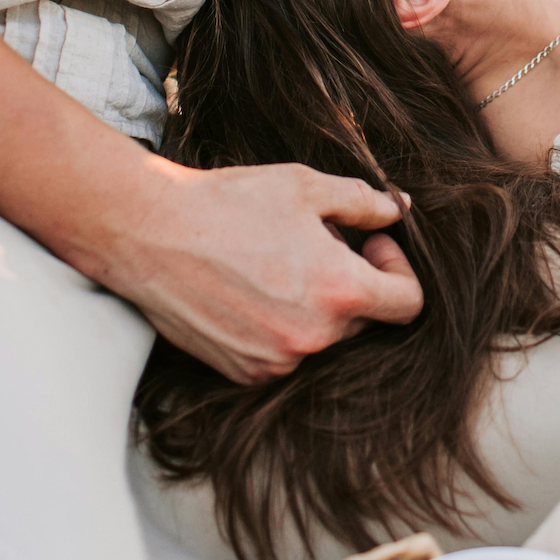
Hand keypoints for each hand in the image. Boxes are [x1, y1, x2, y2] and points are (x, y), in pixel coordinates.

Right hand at [114, 160, 422, 383]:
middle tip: (313, 240)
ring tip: (276, 261)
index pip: (408, 303)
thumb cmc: (228, 203)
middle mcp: (314, 338)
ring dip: (315, 303)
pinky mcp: (244, 372)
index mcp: (339, 291)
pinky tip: (251, 287)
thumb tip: (399, 210)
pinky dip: (281, 324)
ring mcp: (277, 361)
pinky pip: (285, 352)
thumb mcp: (306, 186)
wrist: (150, 233)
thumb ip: (364, 201)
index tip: (372, 242)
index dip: (398, 268)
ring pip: (323, 336)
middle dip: (350, 279)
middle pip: (363, 318)